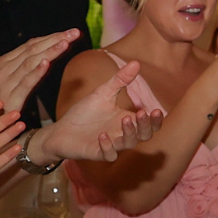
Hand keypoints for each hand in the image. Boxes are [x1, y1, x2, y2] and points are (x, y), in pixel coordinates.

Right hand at [0, 32, 76, 121]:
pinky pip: (25, 82)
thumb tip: (45, 57)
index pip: (31, 45)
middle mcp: (5, 68)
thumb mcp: (9, 80)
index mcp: (5, 62)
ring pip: (31, 62)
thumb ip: (25, 68)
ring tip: (66, 42)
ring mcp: (6, 82)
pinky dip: (36, 72)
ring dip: (49, 51)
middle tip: (74, 32)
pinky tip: (47, 64)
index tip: (70, 32)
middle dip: (55, 39)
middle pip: (33, 50)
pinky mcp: (10, 97)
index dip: (51, 37)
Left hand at [39, 58, 166, 162]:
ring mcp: (111, 145)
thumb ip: (120, 80)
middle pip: (144, 136)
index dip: (156, 120)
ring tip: (124, 119)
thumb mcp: (103, 93)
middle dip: (146, 126)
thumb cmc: (84, 113)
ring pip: (129, 144)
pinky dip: (107, 146)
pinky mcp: (97, 153)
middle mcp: (122, 134)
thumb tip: (136, 62)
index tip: (156, 110)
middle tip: (142, 113)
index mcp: (127, 121)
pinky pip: (109, 155)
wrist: (61, 129)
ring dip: (130, 133)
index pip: (149, 124)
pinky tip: (102, 135)